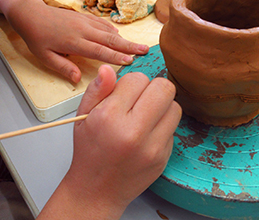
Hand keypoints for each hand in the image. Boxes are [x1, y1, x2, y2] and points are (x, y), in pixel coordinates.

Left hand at [6, 0, 148, 82]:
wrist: (30, 13)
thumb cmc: (36, 37)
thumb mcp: (44, 56)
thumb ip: (63, 67)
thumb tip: (77, 80)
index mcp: (74, 42)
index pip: (100, 51)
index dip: (116, 56)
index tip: (130, 61)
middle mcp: (83, 31)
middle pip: (110, 40)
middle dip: (129, 46)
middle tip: (145, 51)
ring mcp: (84, 21)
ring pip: (109, 31)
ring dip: (125, 38)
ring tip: (139, 44)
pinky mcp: (83, 16)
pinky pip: (101, 23)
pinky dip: (112, 29)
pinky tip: (118, 34)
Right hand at [38, 65, 181, 218]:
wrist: (97, 190)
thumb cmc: (89, 151)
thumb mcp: (83, 116)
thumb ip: (97, 90)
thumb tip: (109, 69)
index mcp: (110, 117)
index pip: (138, 78)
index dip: (131, 83)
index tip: (124, 94)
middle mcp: (133, 131)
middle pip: (164, 88)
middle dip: (152, 89)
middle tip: (140, 100)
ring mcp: (153, 147)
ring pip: (175, 106)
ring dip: (162, 107)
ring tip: (145, 117)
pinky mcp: (164, 157)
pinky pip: (174, 127)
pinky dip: (163, 125)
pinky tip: (147, 134)